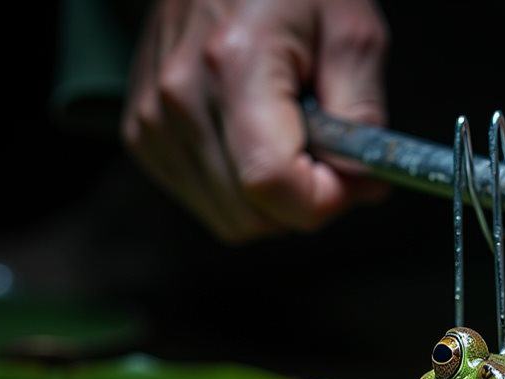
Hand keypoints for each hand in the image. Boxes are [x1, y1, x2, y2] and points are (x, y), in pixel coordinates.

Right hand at [123, 0, 388, 241]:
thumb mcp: (353, 32)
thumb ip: (362, 115)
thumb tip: (360, 184)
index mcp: (235, 65)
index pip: (272, 184)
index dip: (326, 198)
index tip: (352, 174)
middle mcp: (179, 98)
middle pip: (252, 214)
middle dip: (306, 201)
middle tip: (330, 155)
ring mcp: (152, 119)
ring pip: (230, 220)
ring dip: (274, 200)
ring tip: (291, 139)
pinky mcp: (142, 132)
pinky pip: (205, 202)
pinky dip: (241, 190)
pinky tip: (256, 141)